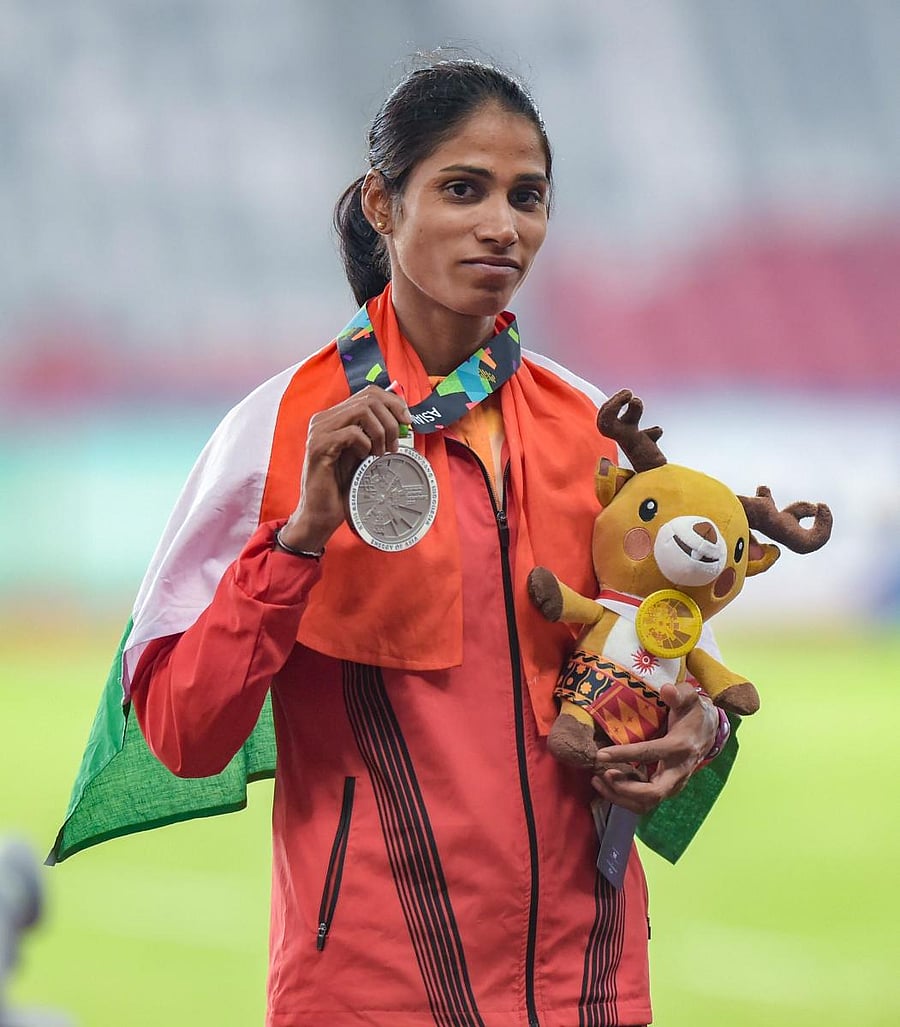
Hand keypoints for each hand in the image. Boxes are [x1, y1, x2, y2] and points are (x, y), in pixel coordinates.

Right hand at [279, 384, 410, 552]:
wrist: (320, 514)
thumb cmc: (342, 487)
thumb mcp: (363, 453)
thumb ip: (374, 434)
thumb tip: (402, 419)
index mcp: (334, 417)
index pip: (368, 393)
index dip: (393, 403)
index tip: (407, 421)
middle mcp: (324, 419)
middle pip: (368, 398)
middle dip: (391, 419)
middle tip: (396, 443)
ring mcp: (319, 431)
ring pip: (362, 411)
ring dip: (381, 432)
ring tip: (382, 453)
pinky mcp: (319, 446)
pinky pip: (352, 433)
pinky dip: (366, 445)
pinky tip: (365, 459)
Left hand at [590, 682, 718, 814]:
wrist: (709, 731)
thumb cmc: (694, 713)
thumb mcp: (690, 699)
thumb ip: (679, 694)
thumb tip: (667, 689)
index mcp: (680, 747)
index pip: (651, 753)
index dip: (625, 755)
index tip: (601, 754)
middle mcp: (679, 770)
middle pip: (653, 793)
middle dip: (625, 789)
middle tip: (602, 774)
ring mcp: (674, 783)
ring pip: (647, 803)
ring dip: (620, 796)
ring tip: (597, 781)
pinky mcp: (667, 788)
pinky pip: (645, 801)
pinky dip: (625, 797)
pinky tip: (607, 784)